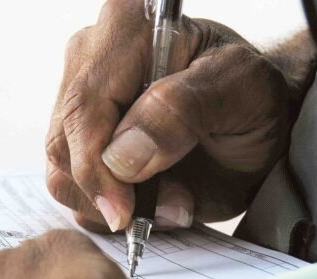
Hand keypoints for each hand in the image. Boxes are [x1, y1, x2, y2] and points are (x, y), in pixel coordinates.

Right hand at [47, 0, 288, 232]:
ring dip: (113, 204)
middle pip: (63, 143)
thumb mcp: (241, 91)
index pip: (85, 108)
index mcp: (127, 29)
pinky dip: (112, 209)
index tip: (125, 210)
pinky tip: (156, 200)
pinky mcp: (81, 141)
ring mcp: (81, 102)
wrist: (255, 124)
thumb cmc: (251, 97)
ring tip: (172, 200)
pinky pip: (73, 189)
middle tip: (171, 206)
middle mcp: (90, 58)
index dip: (96, 169)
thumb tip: (120, 155)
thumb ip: (184, 111)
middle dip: (111, 192)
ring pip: (61, 172)